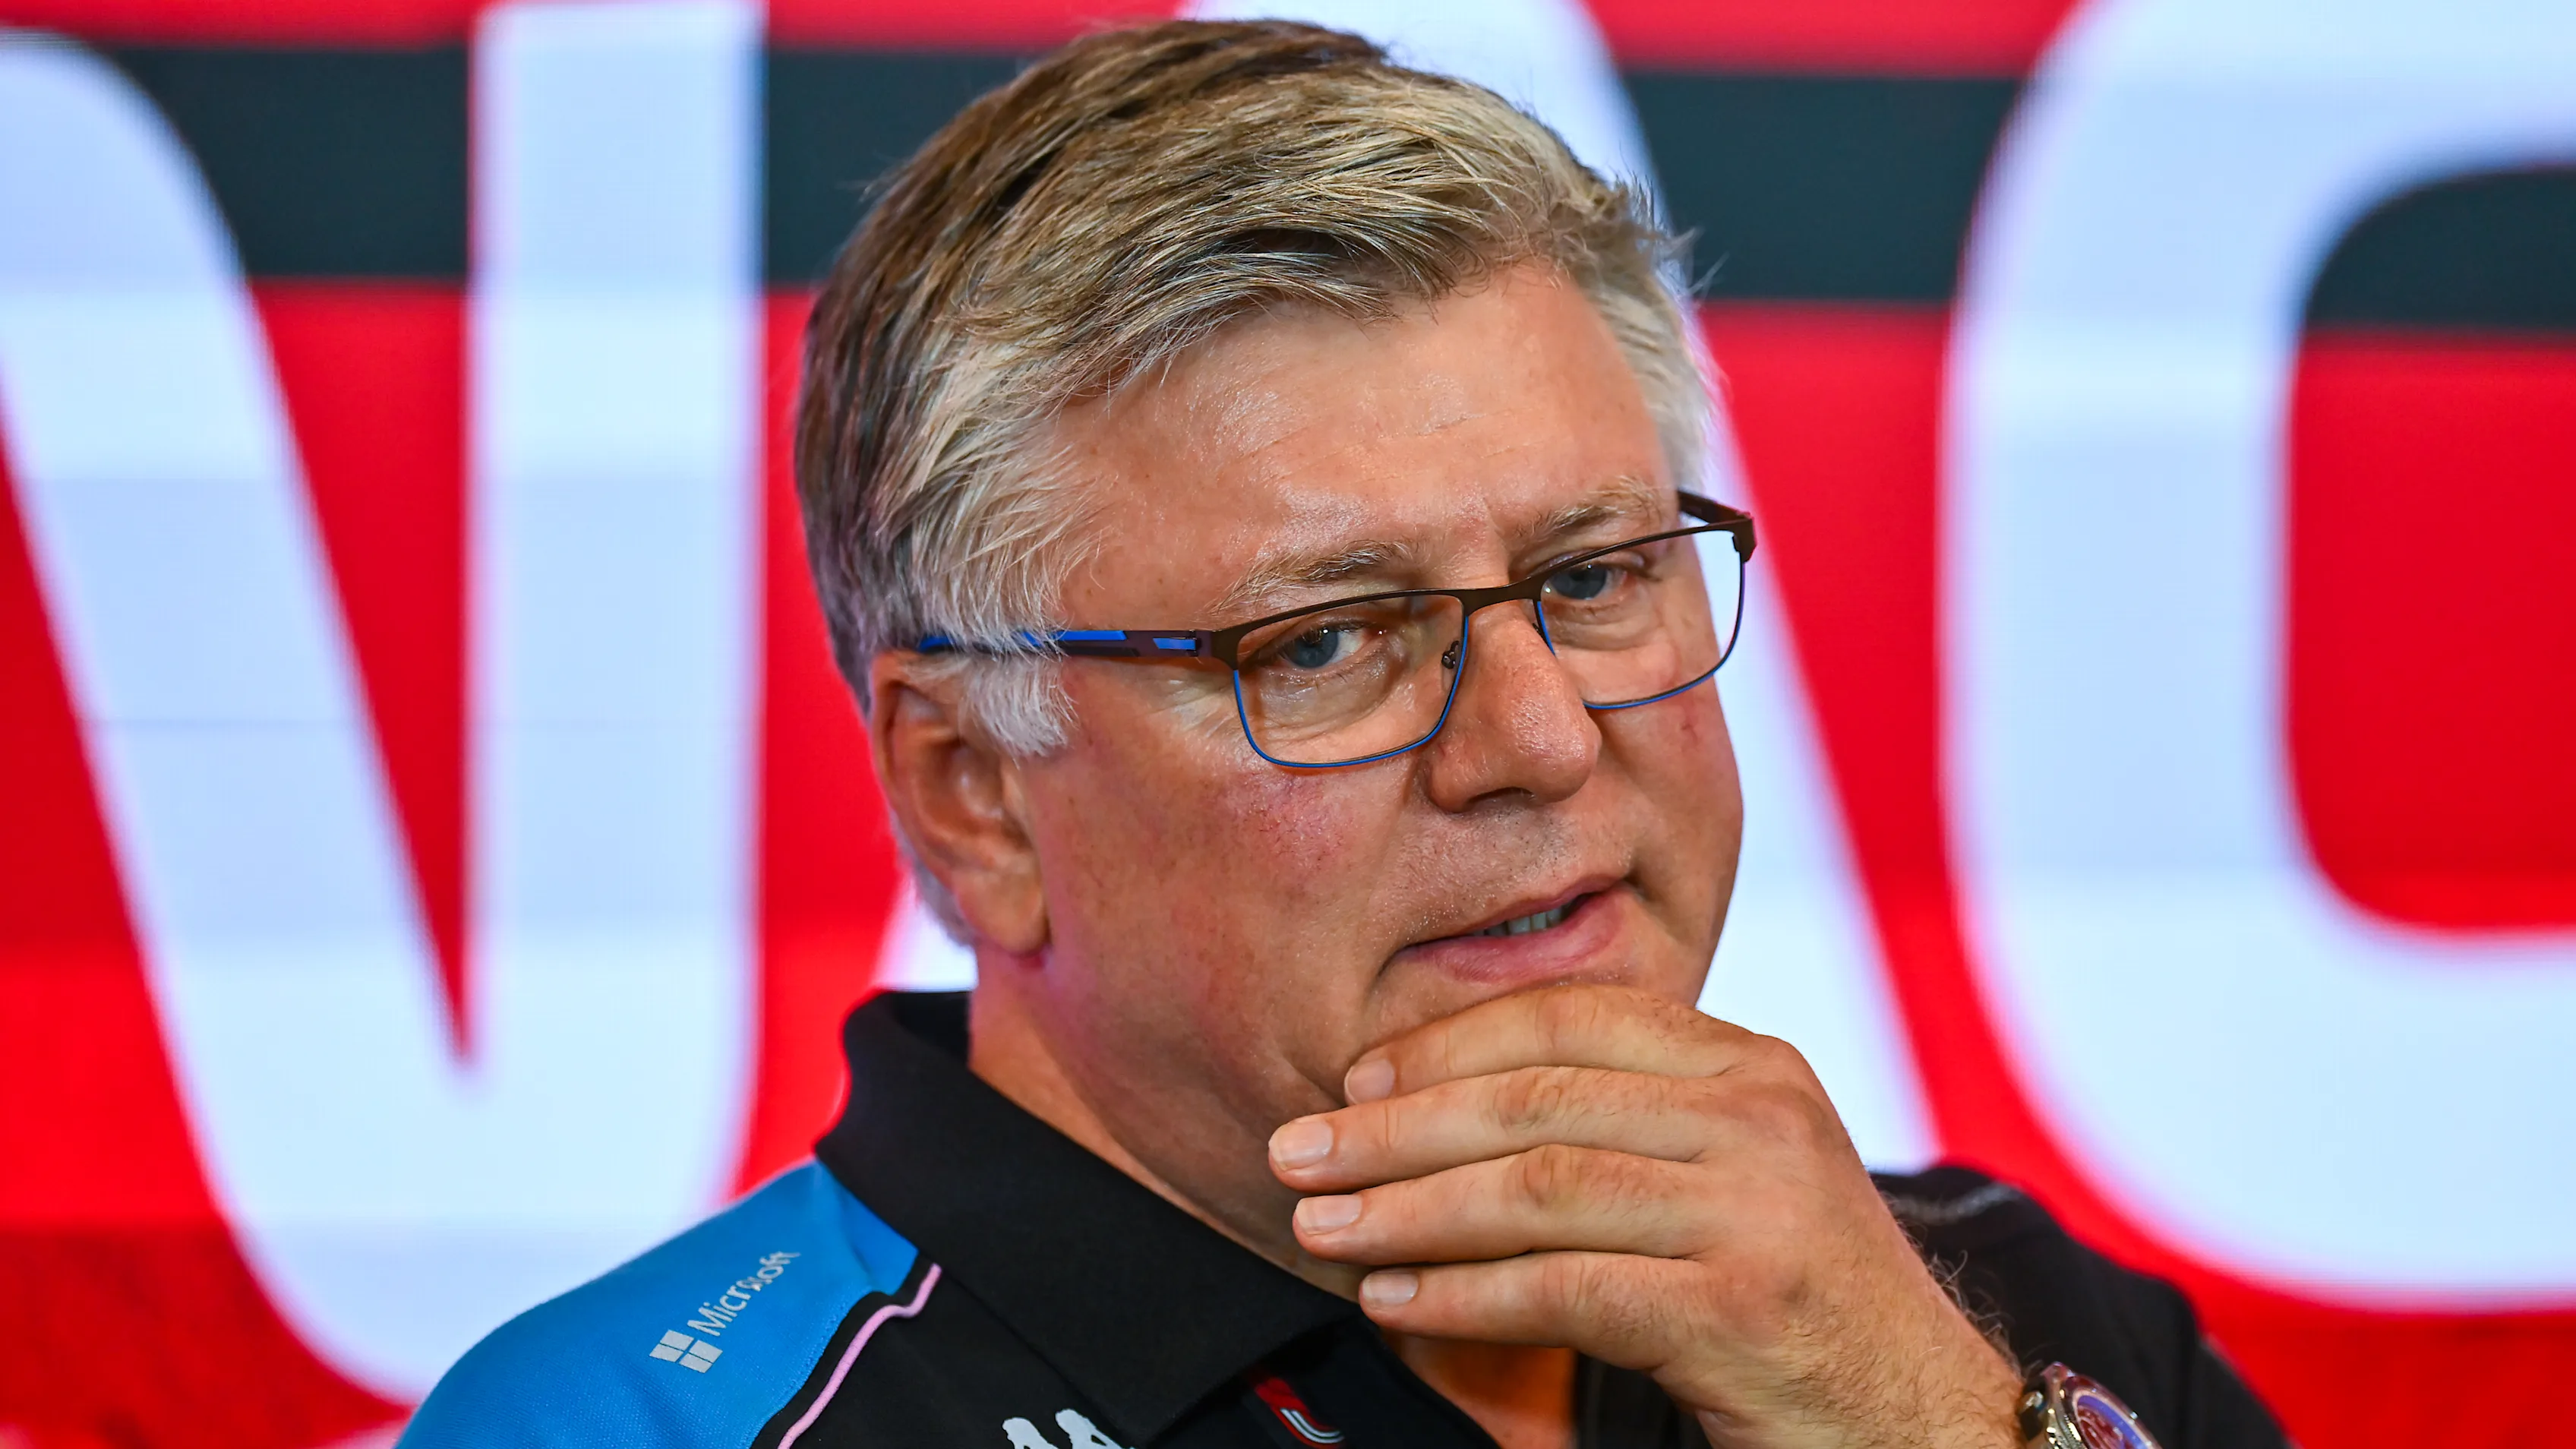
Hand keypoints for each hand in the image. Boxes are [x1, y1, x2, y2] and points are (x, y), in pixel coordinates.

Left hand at [1267, 985, 2022, 1448]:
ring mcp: (1758, 1208)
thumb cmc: (1801, 1298)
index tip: (1356, 1080)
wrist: (1926, 1417)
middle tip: (1299, 1154)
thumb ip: (1630, 1125)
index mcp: (1752, 1064)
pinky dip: (1466, 1293)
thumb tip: (1443, 1114)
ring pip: (1540, 1186)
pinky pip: (1566, 1286)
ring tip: (1323, 1230)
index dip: (1449, 1043)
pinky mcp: (1741, 1307)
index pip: (1573, 1016)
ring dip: (1408, 1210)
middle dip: (1397, 1129)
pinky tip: (1400, 1301)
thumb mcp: (1734, 1178)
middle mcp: (1761, 1116)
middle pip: (1536, 1098)